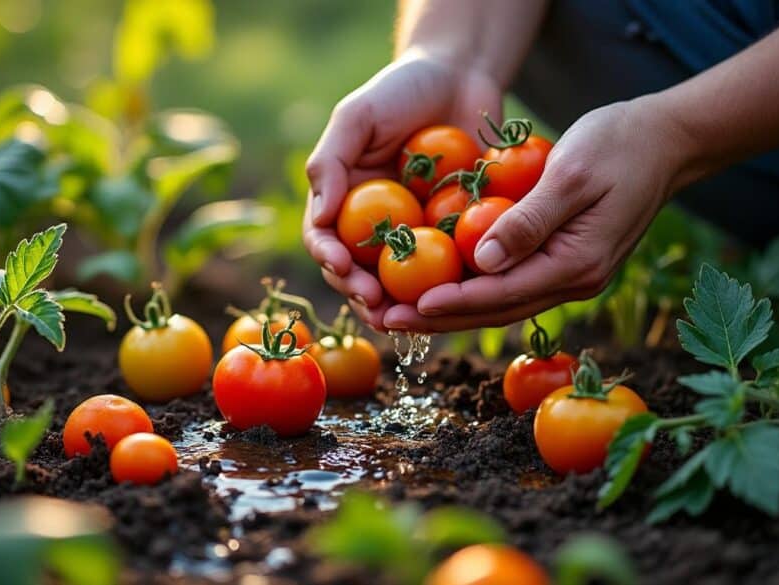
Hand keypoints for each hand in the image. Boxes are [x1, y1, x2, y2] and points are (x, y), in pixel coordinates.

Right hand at [303, 50, 502, 329]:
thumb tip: (318, 218)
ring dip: (401, 306)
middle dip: (362, 295)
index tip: (343, 267)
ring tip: (409, 318)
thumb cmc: (400, 89)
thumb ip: (330, 161)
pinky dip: (449, 287)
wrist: (461, 77)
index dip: (329, 260)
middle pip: (358, 273)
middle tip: (377, 304)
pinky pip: (449, 268)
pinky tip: (456, 298)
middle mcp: (373, 226)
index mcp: (342, 201)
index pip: (325, 241)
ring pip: (401, 283)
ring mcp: (414, 235)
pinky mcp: (453, 237)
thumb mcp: (357, 116)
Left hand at [382, 98, 696, 331]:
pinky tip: (437, 285)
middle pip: (496, 310)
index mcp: (576, 264)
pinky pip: (511, 283)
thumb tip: (481, 263)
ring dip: (451, 310)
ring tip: (400, 313)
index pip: (502, 294)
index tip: (408, 307)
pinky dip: (473, 288)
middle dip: (439, 319)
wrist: (666, 141)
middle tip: (387, 321)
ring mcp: (571, 275)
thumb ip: (528, 220)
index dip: (453, 303)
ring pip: (501, 303)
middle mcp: (574, 280)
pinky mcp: (564, 261)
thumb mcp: (571, 174)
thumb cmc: (619, 145)